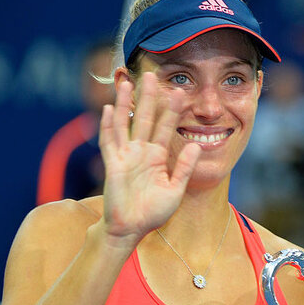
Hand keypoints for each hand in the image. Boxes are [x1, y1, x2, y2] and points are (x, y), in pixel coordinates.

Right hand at [98, 72, 200, 244]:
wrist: (131, 229)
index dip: (172, 110)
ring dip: (125, 103)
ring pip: (125, 123)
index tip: (181, 92)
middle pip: (145, 118)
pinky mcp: (112, 164)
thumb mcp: (175, 189)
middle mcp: (140, 152)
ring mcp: (125, 156)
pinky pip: (109, 142)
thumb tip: (196, 145)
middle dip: (149, 97)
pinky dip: (107, 126)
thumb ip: (184, 168)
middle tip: (153, 75)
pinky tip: (108, 109)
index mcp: (157, 157)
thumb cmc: (152, 212)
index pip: (165, 127)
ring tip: (128, 82)